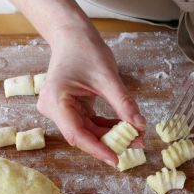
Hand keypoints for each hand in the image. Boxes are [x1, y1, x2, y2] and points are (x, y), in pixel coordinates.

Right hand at [36, 25, 145, 166]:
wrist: (73, 35)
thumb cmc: (85, 49)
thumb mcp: (107, 77)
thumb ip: (123, 103)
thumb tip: (139, 126)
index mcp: (56, 100)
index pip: (77, 134)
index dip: (97, 149)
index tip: (117, 159)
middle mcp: (54, 109)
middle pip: (82, 135)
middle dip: (109, 142)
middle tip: (136, 144)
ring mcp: (61, 109)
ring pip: (87, 131)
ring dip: (110, 135)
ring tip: (135, 136)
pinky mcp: (70, 108)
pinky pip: (89, 123)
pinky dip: (106, 126)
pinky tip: (125, 127)